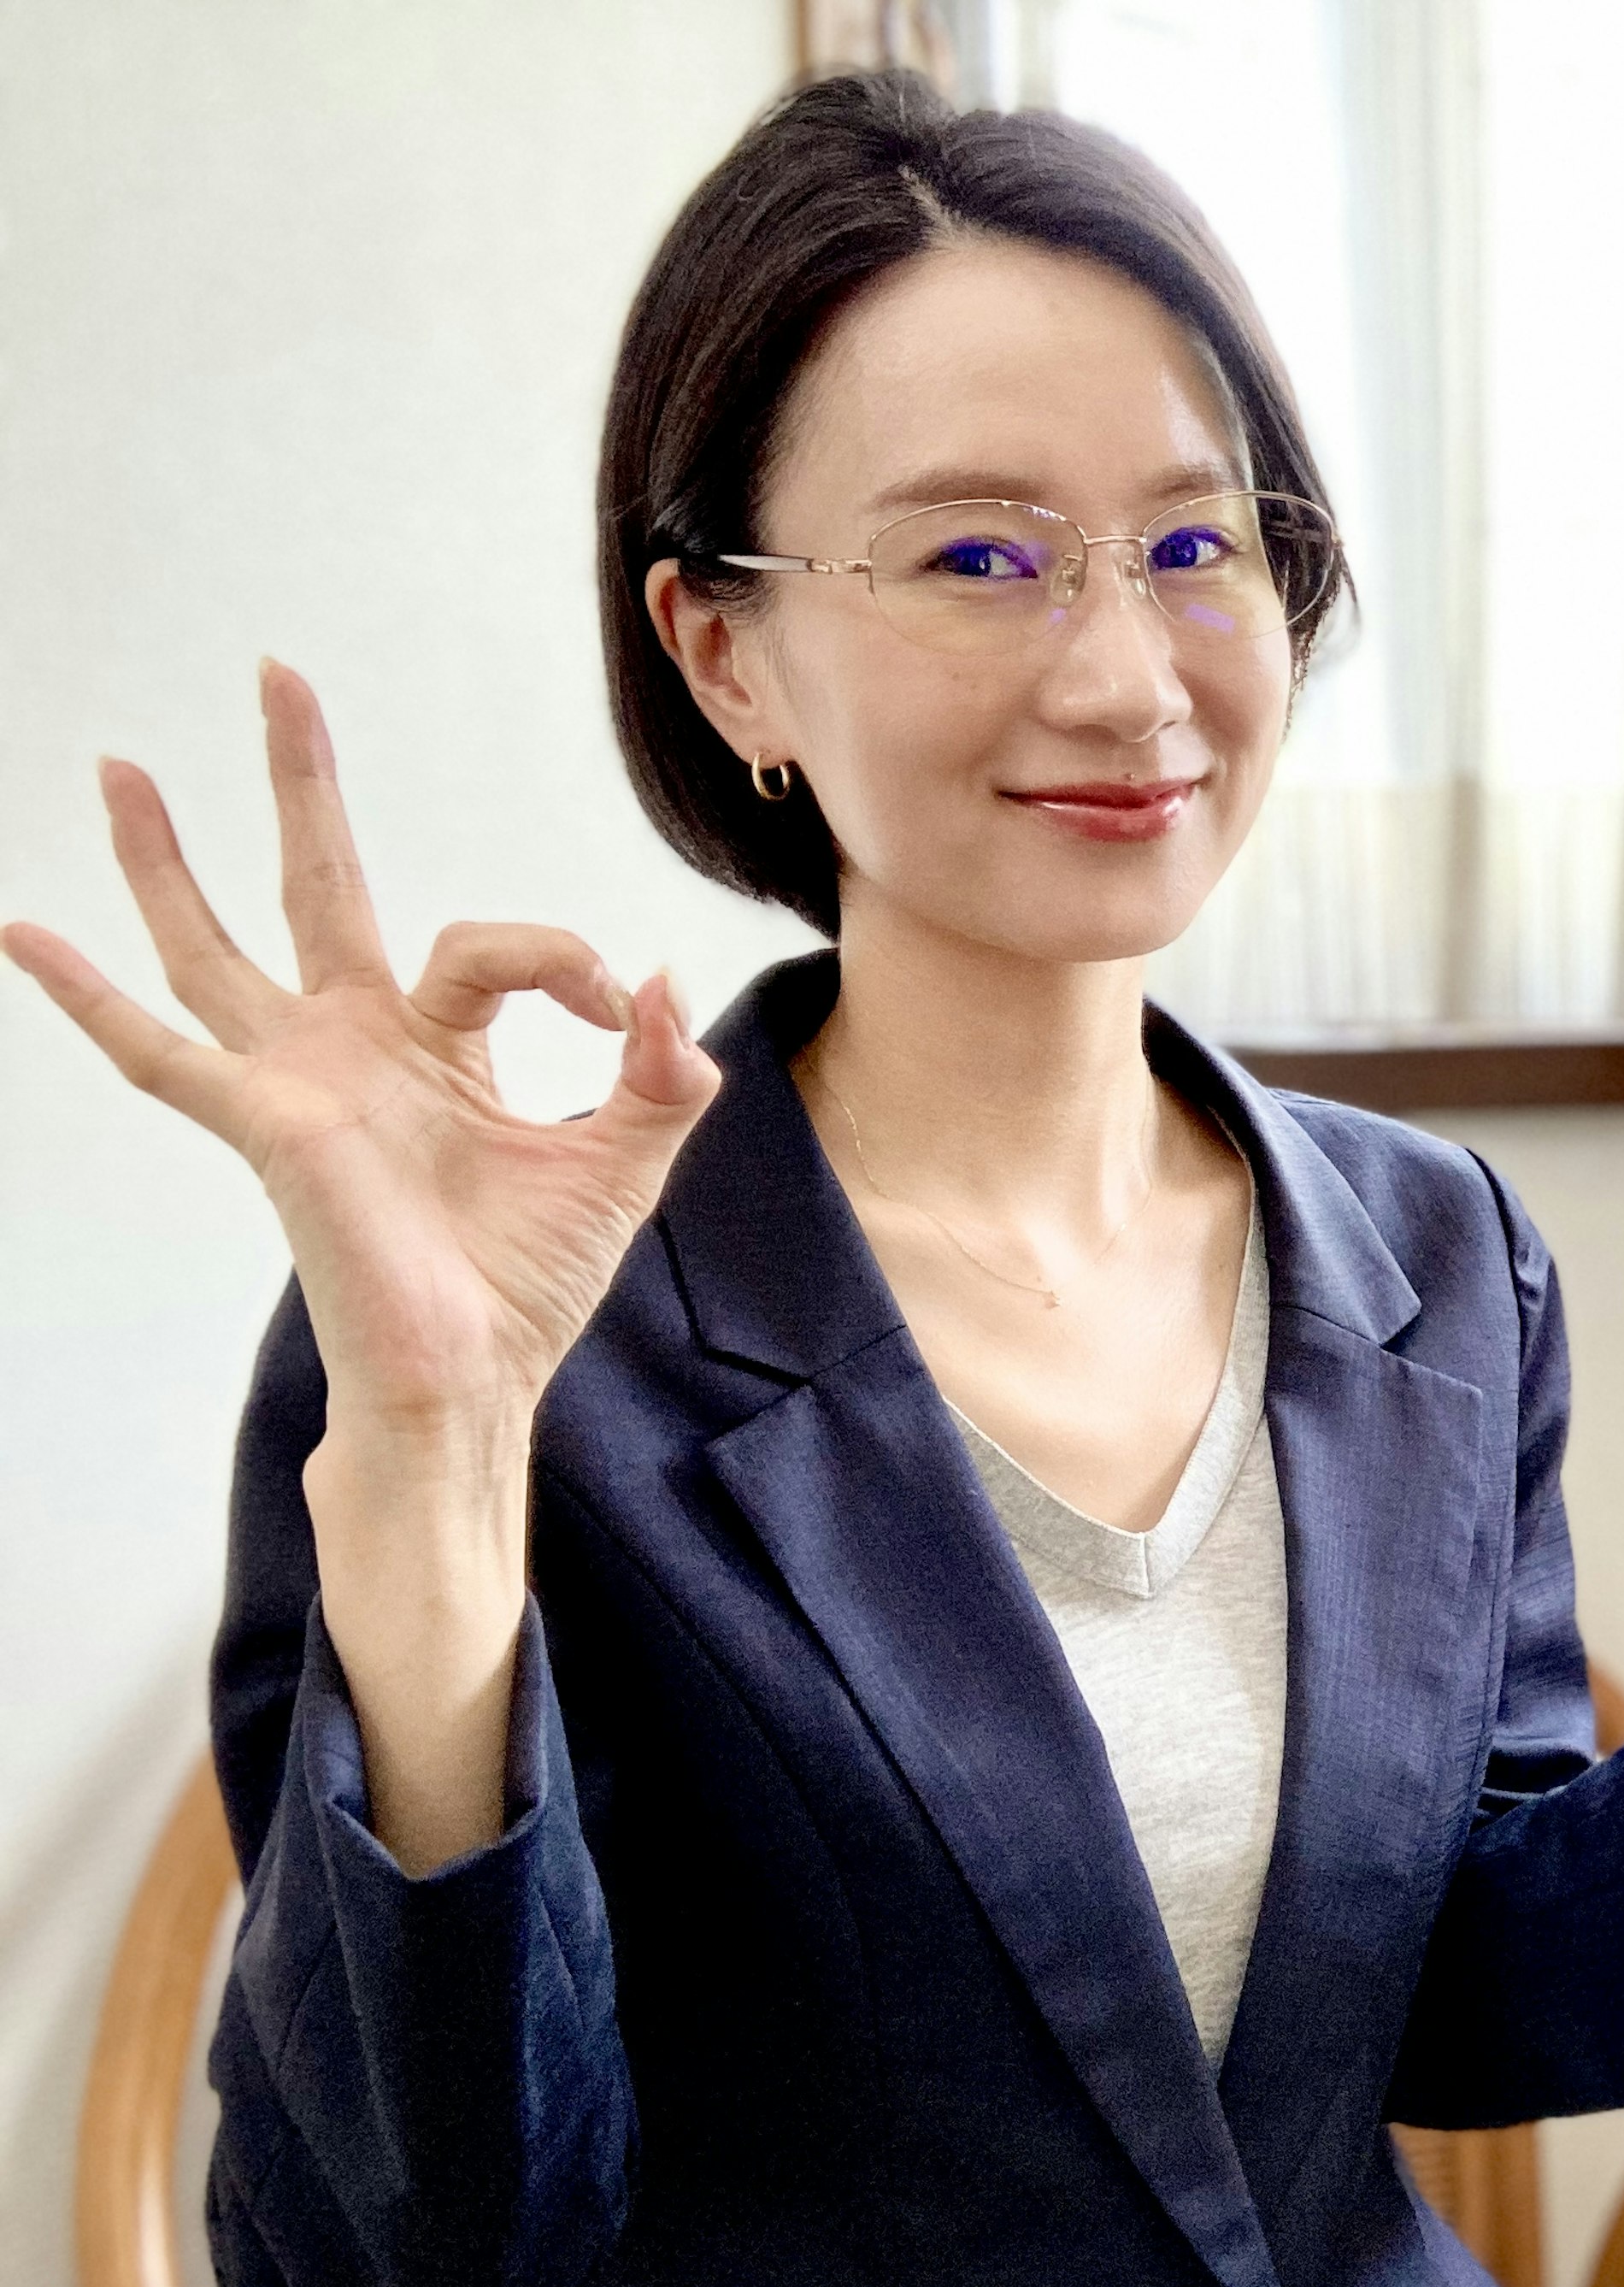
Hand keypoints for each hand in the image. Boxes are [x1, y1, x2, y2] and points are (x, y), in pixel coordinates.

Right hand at [2, 662, 720, 1443]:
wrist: (475, 1380)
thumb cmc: (529, 1285)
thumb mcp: (624, 1163)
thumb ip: (661, 1077)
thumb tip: (667, 985)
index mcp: (439, 1051)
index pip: (491, 948)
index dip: (567, 963)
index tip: (628, 1009)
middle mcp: (355, 1050)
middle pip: (320, 886)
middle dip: (303, 785)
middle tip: (280, 676)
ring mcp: (298, 1082)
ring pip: (215, 947)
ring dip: (169, 857)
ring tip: (124, 766)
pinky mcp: (265, 1123)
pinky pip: (159, 1055)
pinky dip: (87, 996)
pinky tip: (23, 932)